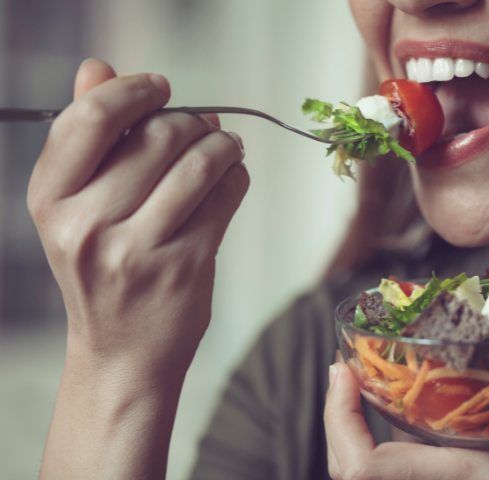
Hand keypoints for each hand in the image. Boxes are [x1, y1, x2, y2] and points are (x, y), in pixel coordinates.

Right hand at [28, 59, 248, 379]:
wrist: (122, 352)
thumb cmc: (102, 270)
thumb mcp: (75, 208)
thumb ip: (88, 138)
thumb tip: (98, 67)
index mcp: (51, 199)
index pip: (93, 116)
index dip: (134, 89)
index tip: (160, 87)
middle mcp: (87, 224)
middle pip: (158, 135)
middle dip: (192, 122)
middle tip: (203, 129)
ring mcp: (138, 249)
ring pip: (199, 162)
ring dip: (223, 144)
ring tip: (225, 147)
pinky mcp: (185, 266)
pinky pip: (225, 196)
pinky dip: (237, 175)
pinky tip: (232, 176)